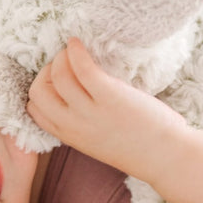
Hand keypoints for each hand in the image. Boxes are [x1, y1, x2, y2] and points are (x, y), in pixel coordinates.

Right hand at [27, 38, 186, 180]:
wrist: (167, 158)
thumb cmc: (142, 147)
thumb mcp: (100, 141)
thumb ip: (85, 123)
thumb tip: (81, 93)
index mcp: (71, 136)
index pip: (35, 110)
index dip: (43, 88)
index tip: (58, 78)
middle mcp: (74, 125)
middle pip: (38, 91)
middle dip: (46, 71)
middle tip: (64, 63)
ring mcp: (91, 111)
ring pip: (58, 75)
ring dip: (62, 57)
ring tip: (73, 50)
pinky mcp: (110, 97)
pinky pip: (82, 68)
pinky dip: (76, 51)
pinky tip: (78, 44)